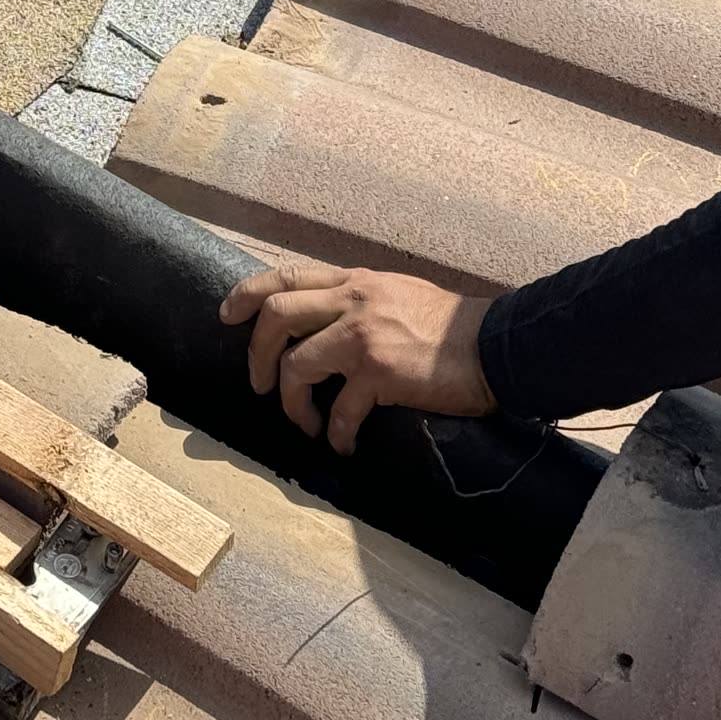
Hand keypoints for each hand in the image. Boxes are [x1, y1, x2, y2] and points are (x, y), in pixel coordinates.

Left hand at [219, 259, 496, 455]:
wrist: (493, 345)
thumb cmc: (449, 325)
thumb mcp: (394, 292)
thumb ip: (357, 300)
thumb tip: (326, 321)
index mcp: (353, 280)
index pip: (285, 275)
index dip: (247, 293)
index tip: (227, 315)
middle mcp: (352, 300)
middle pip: (276, 317)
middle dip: (258, 356)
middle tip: (263, 385)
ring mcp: (363, 335)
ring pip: (297, 366)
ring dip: (293, 404)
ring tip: (309, 424)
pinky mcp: (379, 373)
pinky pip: (340, 410)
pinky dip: (336, 434)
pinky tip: (345, 444)